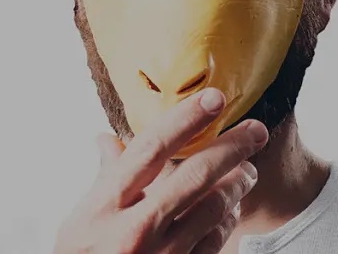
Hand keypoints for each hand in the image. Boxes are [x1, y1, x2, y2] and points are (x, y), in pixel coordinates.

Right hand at [53, 88, 270, 253]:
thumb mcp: (81, 222)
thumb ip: (103, 180)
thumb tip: (106, 139)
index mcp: (104, 207)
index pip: (150, 150)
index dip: (185, 119)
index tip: (213, 98)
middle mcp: (134, 230)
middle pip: (195, 176)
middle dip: (233, 148)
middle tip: (256, 130)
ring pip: (215, 208)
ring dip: (237, 185)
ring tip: (246, 171)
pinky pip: (216, 240)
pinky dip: (227, 219)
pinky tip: (231, 208)